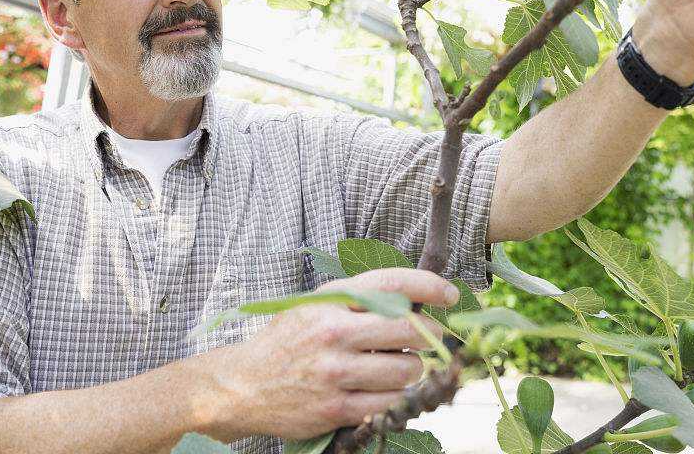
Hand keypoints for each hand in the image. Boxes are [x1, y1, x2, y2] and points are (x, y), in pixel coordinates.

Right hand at [226, 267, 456, 439]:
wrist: (244, 385)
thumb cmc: (289, 340)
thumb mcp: (317, 304)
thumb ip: (361, 298)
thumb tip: (417, 300)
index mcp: (331, 302)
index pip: (392, 284)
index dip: (429, 286)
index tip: (449, 294)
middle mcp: (334, 334)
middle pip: (408, 330)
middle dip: (430, 336)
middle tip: (431, 339)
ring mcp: (335, 373)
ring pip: (406, 370)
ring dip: (412, 370)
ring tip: (397, 366)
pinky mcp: (335, 409)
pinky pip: (390, 402)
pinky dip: (396, 397)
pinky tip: (386, 390)